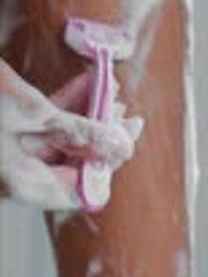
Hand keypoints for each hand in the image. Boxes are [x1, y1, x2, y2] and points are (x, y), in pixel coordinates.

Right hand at [0, 58, 143, 209]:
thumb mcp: (27, 109)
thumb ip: (76, 131)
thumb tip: (121, 148)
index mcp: (23, 184)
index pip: (82, 191)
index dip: (108, 165)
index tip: (127, 135)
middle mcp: (16, 178)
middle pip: (73, 165)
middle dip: (100, 136)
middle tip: (123, 110)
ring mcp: (7, 158)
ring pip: (59, 143)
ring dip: (85, 117)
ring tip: (108, 90)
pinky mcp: (3, 136)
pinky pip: (41, 129)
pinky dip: (62, 109)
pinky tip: (84, 85)